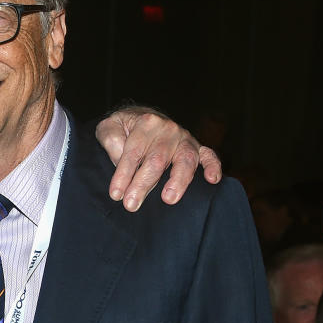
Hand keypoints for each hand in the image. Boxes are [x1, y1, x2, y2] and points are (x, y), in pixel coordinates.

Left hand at [96, 108, 221, 211]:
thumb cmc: (124, 128)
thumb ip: (111, 139)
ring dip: (177, 181)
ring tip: (168, 199)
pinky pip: (209, 155)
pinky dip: (213, 166)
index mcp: (146, 123)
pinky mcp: (197, 147)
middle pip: (157, 160)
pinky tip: (212, 180)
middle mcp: (168, 130)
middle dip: (143, 184)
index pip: (133, 152)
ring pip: (185, 160)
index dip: (123, 174)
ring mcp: (185, 138)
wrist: (142, 117)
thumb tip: (119, 157)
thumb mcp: (109, 126)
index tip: (116, 194)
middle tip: (131, 205)